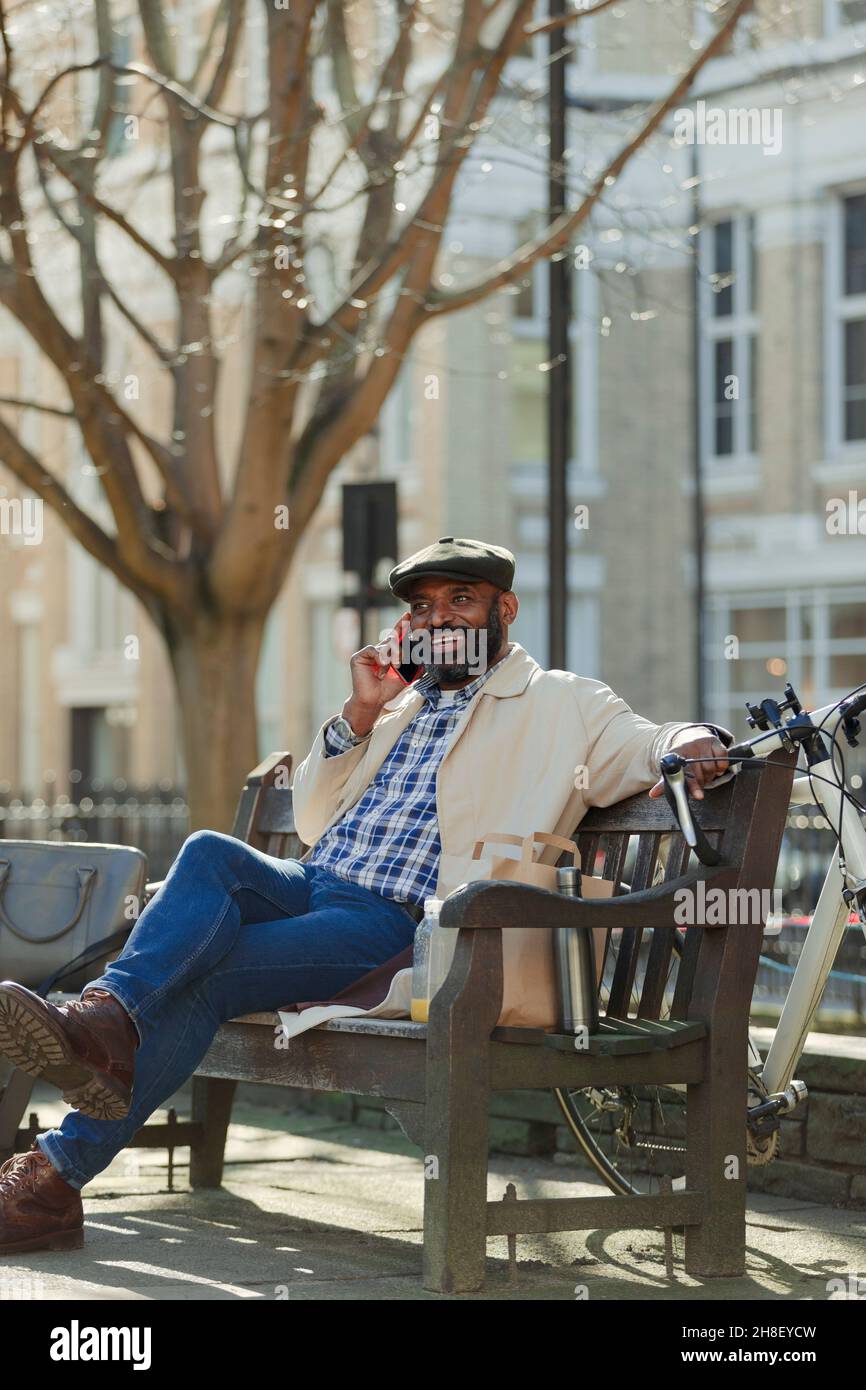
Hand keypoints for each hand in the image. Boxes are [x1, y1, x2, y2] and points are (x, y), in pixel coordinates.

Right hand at [342, 612, 411, 733]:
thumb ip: (413, 666)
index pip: (395, 635)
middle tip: (403, 659)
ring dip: (393, 655)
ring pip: (384, 645)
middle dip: (400, 646)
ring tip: (395, 666)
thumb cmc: (388, 689)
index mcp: (388, 653)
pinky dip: (380, 657)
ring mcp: (369, 653)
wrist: (374, 699)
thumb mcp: (405, 676)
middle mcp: (378, 650)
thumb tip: (423, 658)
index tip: (407, 615)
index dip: (401, 625)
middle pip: (392, 639)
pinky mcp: (359, 656)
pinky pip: (373, 649)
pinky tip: (382, 666)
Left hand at [648, 735, 729, 801]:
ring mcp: (702, 744)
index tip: (699, 796)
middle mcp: (688, 747)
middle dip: (700, 784)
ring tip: (704, 774)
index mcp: (675, 754)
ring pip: (711, 769)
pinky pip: (722, 760)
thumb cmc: (681, 758)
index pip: (683, 772)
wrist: (690, 736)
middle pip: (700, 774)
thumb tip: (653, 795)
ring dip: (709, 777)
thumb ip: (664, 782)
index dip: (692, 785)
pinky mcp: (714, 742)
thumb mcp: (671, 768)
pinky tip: (715, 766)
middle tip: (699, 785)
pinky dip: (720, 767)